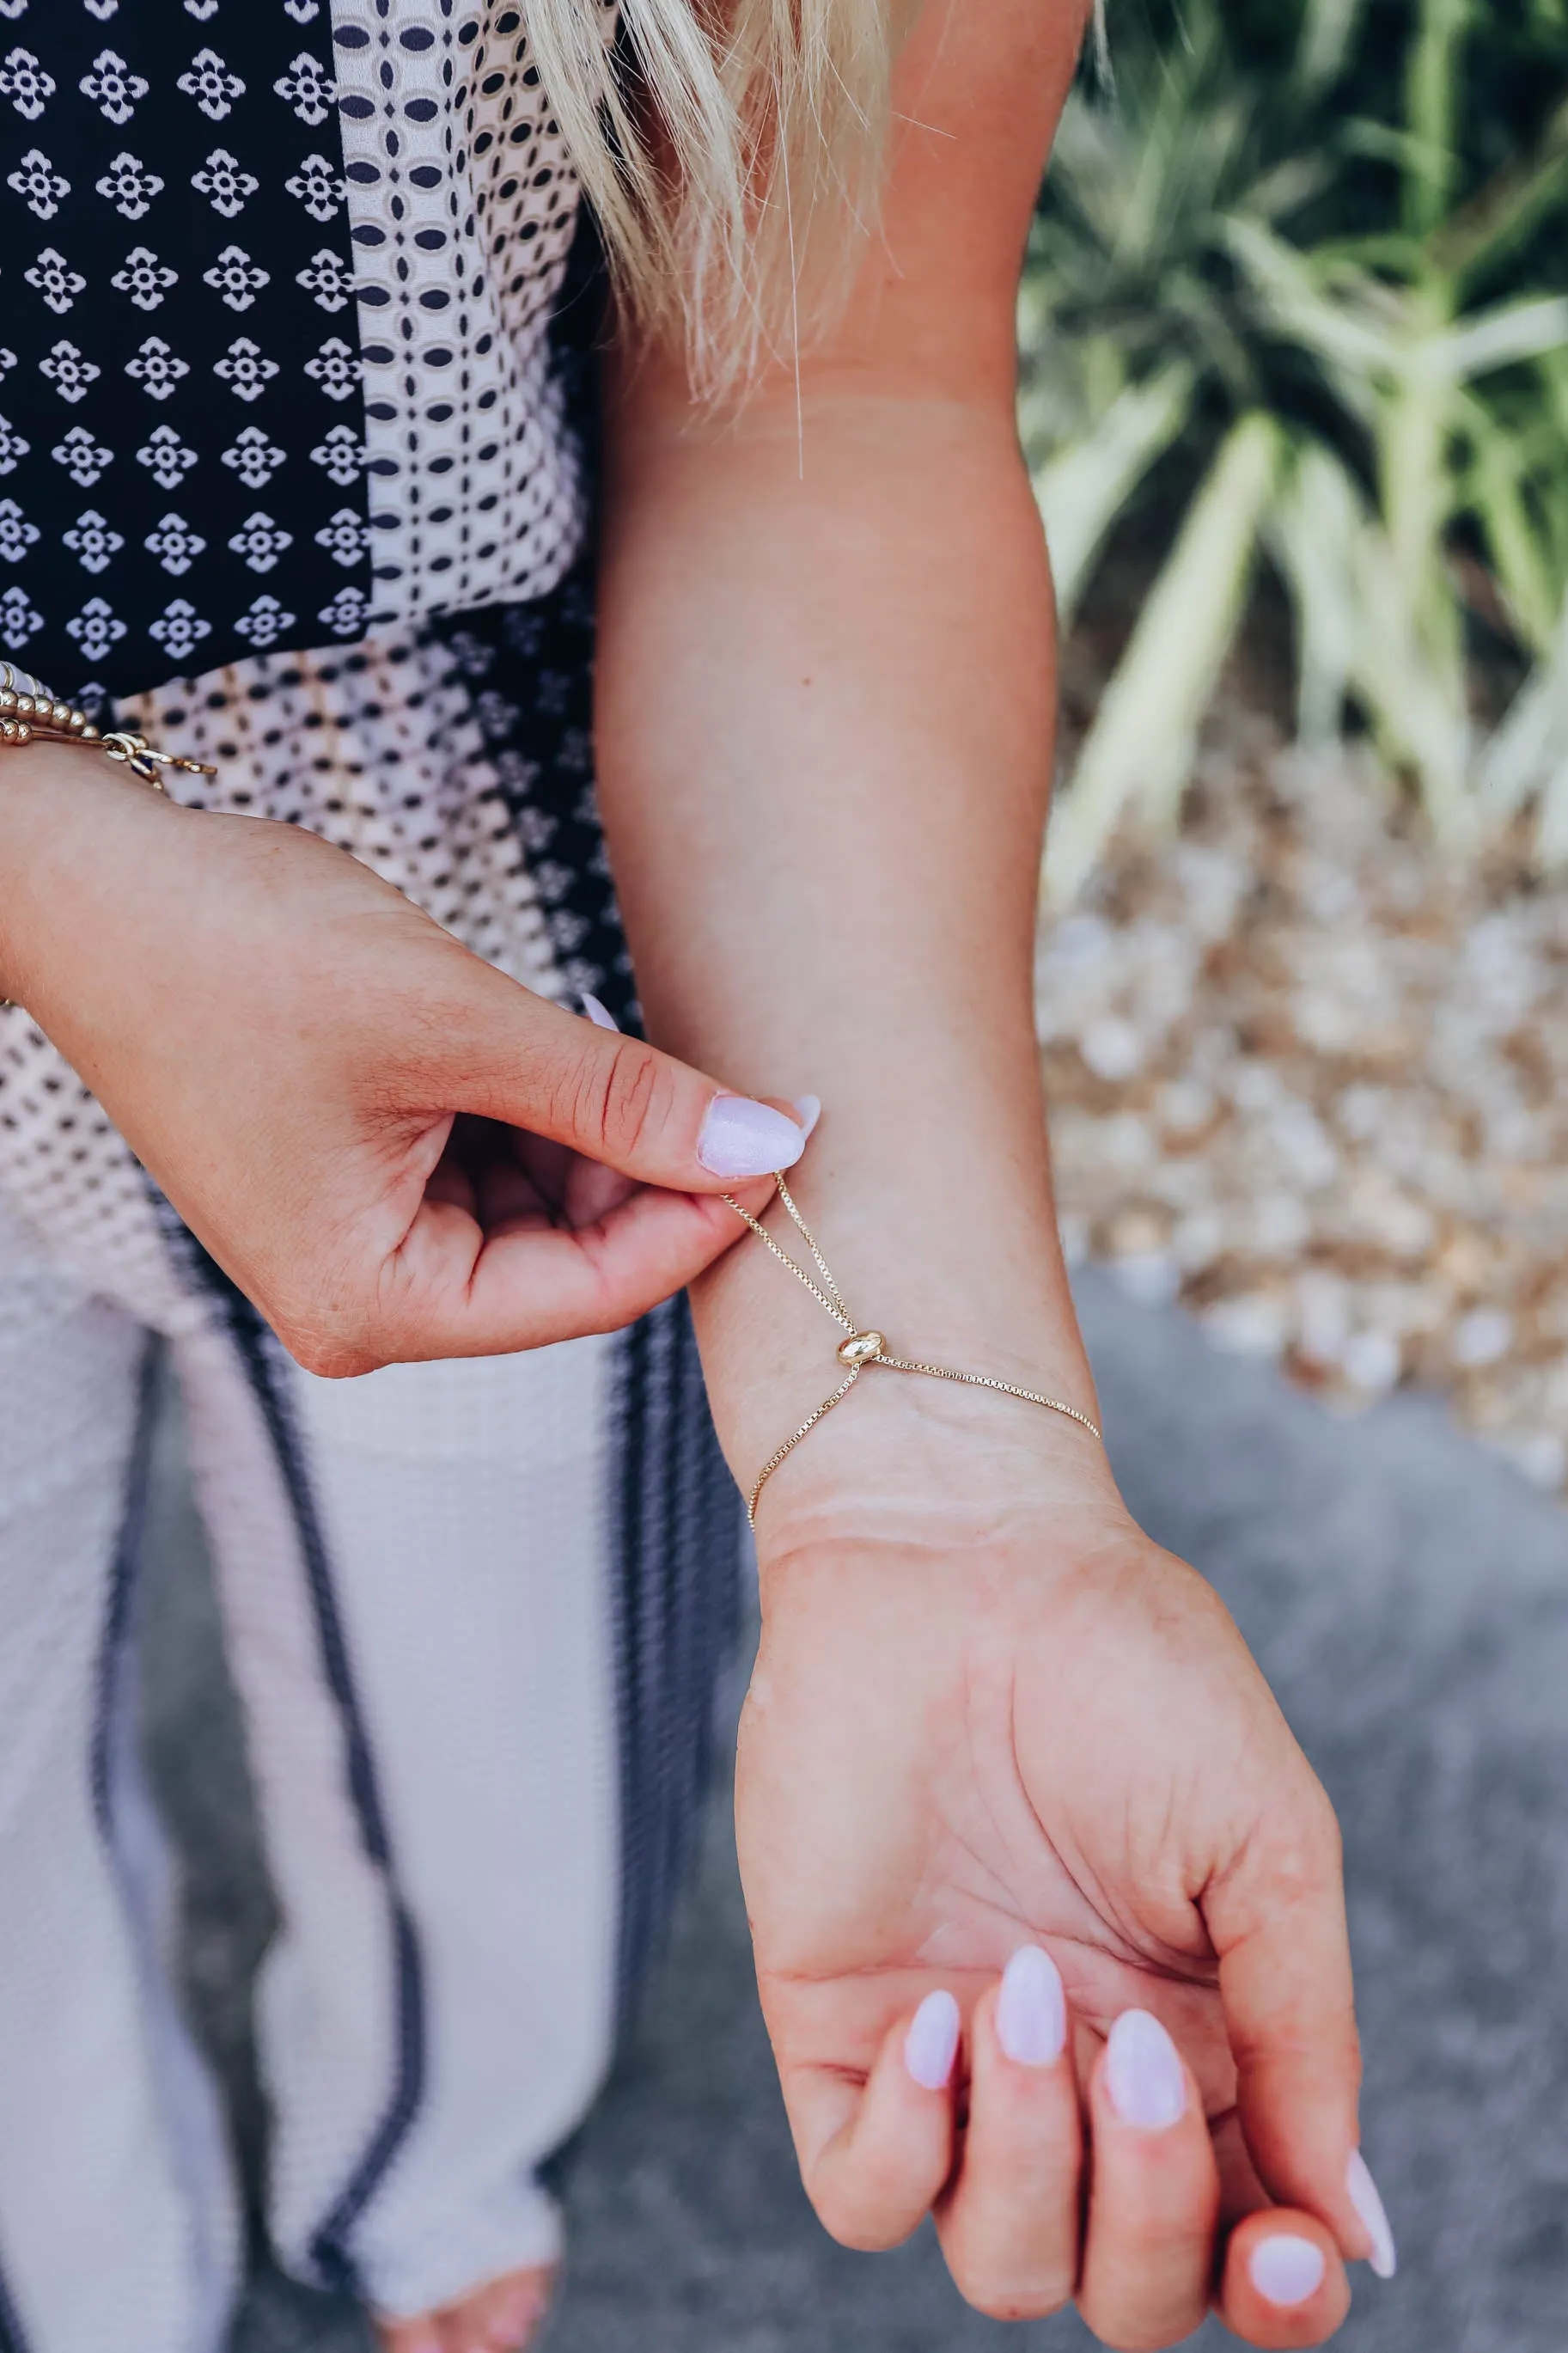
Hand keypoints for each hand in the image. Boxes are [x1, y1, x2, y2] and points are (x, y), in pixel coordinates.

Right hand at [0, 751, 805, 1369]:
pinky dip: (540, 1108)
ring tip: (626, 1035)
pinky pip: (488, 1165)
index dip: (705, 1215)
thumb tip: (765, 1142)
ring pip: (539, 1206)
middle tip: (739, 1075)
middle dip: (653, 1167)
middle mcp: (368, 1302)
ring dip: (598, 1129)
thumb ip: (622, 1096)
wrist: (98, 885)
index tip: (791, 1134)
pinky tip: (561, 1040)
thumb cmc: (242, 953)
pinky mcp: (359, 1182)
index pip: (595, 1291)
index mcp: (378, 1304)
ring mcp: (360, 1244)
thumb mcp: (460, 1023)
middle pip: (571, 1257)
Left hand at [736, 1394, 1388, 2348]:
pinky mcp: (837, 2026)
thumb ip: (1306, 2031)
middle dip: (1150, 2218)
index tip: (1285, 2256)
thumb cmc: (1126, 1667)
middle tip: (1132, 2052)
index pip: (1240, 2241)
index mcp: (1197, 2040)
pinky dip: (909, 2144)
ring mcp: (953, 2062)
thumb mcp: (1264, 1841)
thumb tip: (1350, 2223)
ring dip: (1033, 2159)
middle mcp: (1076, 2076)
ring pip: (1002, 2266)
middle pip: (1127, 2289)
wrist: (959, 1557)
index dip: (1272, 2290)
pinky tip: (939, 2011)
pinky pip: (863, 2197)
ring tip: (1026, 1988)